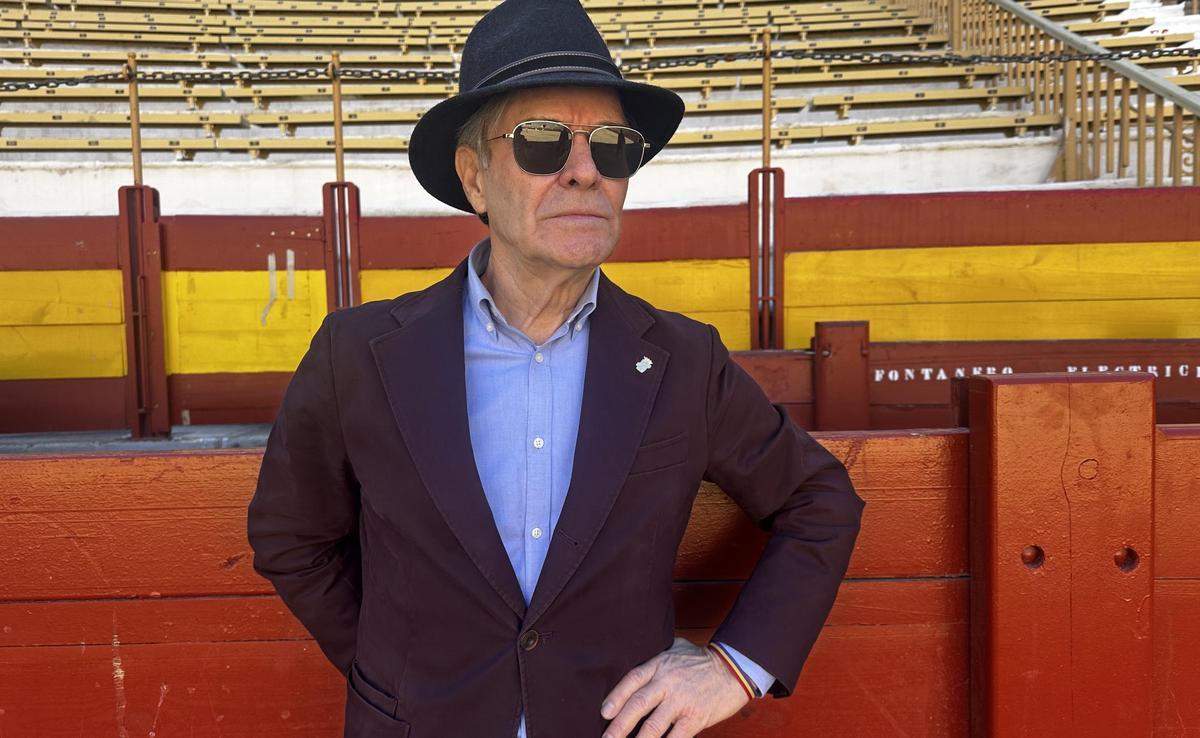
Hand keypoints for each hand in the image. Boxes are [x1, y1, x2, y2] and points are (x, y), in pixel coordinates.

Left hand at [600, 637, 750, 737]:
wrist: (734, 668)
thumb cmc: (702, 659)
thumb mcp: (676, 647)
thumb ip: (656, 654)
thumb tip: (637, 654)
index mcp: (660, 665)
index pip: (632, 680)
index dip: (616, 696)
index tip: (605, 712)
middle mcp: (667, 683)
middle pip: (637, 705)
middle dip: (619, 726)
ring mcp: (681, 702)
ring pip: (652, 726)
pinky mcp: (695, 718)